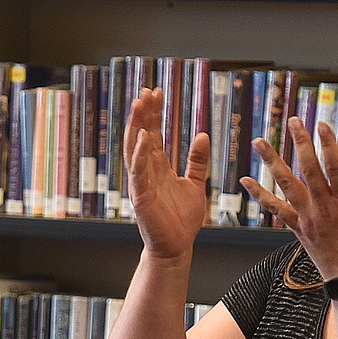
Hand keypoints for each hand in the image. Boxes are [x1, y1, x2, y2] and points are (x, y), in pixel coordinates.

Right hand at [124, 87, 210, 259]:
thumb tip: (202, 135)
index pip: (154, 134)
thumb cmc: (182, 219)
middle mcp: (146, 172)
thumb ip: (197, 161)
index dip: (154, 113)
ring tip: (139, 105)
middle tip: (145, 91)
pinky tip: (144, 137)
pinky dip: (140, 155)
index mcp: (158, 168)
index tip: (156, 92)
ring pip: (135, 150)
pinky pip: (138, 173)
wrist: (176, 247)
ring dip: (137, 126)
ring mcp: (141, 183)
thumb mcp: (195, 184)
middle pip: (142, 136)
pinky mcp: (141, 197)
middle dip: (143, 113)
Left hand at [240, 117, 337, 278]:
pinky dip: (260, 194)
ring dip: (271, 161)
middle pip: (308, 168)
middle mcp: (323, 206)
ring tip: (258, 142)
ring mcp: (307, 217)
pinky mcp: (297, 227)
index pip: (335, 166)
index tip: (321, 123)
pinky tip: (245, 180)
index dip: (327, 144)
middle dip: (300, 142)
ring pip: (286, 184)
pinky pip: (275, 209)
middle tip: (292, 120)